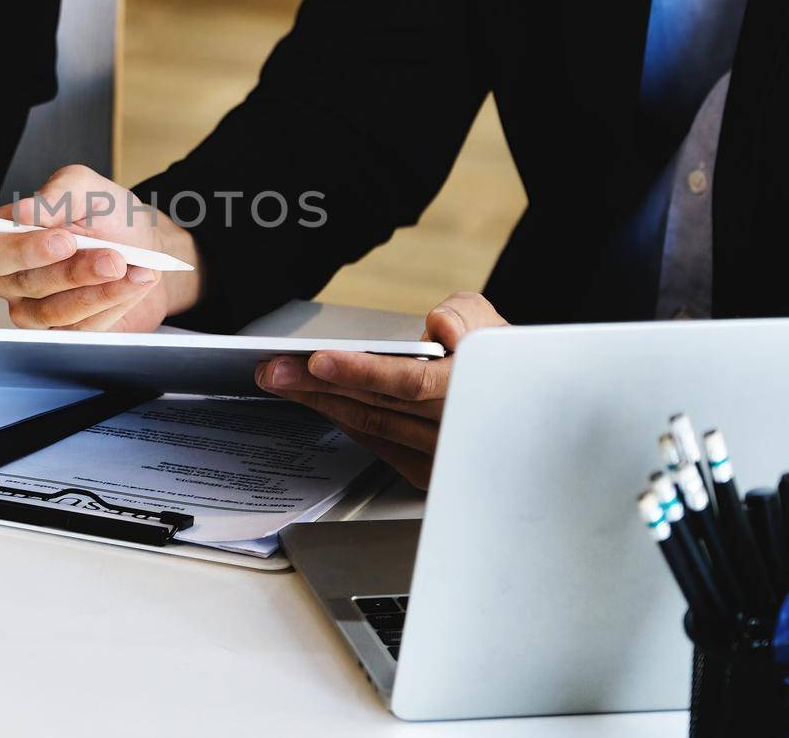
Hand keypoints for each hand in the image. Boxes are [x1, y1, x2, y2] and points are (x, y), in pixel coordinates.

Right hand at [0, 165, 199, 331]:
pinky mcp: (64, 331)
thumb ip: (57, 194)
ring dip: (98, 291)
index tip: (66, 240)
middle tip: (112, 258)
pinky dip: (113, 303)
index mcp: (7, 236)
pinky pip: (82, 328)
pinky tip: (135, 282)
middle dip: (71, 272)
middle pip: (24, 284)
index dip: (27, 250)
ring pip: (54, 311)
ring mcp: (34, 309)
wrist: (145, 246)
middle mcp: (12, 277)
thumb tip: (23, 210)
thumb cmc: (106, 216)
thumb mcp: (86, 188)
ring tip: (130, 268)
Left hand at [255, 291, 508, 488]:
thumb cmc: (494, 361)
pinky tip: (312, 398)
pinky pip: (371, 439)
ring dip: (317, 402)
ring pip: (368, 425)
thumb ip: (465, 316)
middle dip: (317, 385)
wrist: (514, 407)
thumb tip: (441, 326)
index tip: (319, 360)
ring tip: (279, 379)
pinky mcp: (421, 471)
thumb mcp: (491, 325)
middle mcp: (452, 432)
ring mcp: (436, 457)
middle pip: (375, 406)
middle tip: (274, 369)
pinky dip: (338, 417)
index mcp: (470, 392)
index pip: (410, 383)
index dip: (360, 372)